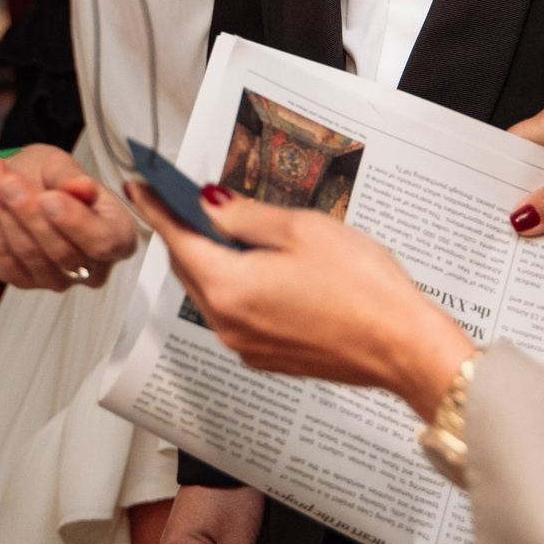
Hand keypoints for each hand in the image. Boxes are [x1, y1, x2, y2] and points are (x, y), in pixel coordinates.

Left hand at [0, 148, 137, 288]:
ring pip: (27, 255)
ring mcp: (57, 280)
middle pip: (60, 252)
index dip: (76, 223)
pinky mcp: (23, 281)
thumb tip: (81, 188)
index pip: (103, 242)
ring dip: (1, 213)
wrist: (21, 187)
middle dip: (28, 211)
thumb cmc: (52, 178)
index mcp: (117, 236)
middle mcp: (92, 268)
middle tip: (6, 178)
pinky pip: (3, 259)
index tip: (49, 198)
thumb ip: (71, 176)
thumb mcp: (62, 164)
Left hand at [125, 184, 474, 416]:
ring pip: (210, 291)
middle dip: (183, 231)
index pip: (178, 239)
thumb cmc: (363, 289)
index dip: (157, 207)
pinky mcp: (268, 357)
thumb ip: (246, 216)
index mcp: (230, 288)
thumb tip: (211, 205)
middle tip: (182, 197)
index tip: (141, 185)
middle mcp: (229, 323)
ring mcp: (247, 345)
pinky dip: (234, 284)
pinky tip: (258, 264)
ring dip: (210, 258)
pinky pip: (234, 313)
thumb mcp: (302, 230)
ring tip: (227, 225)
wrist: (403, 347)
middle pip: (189, 267)